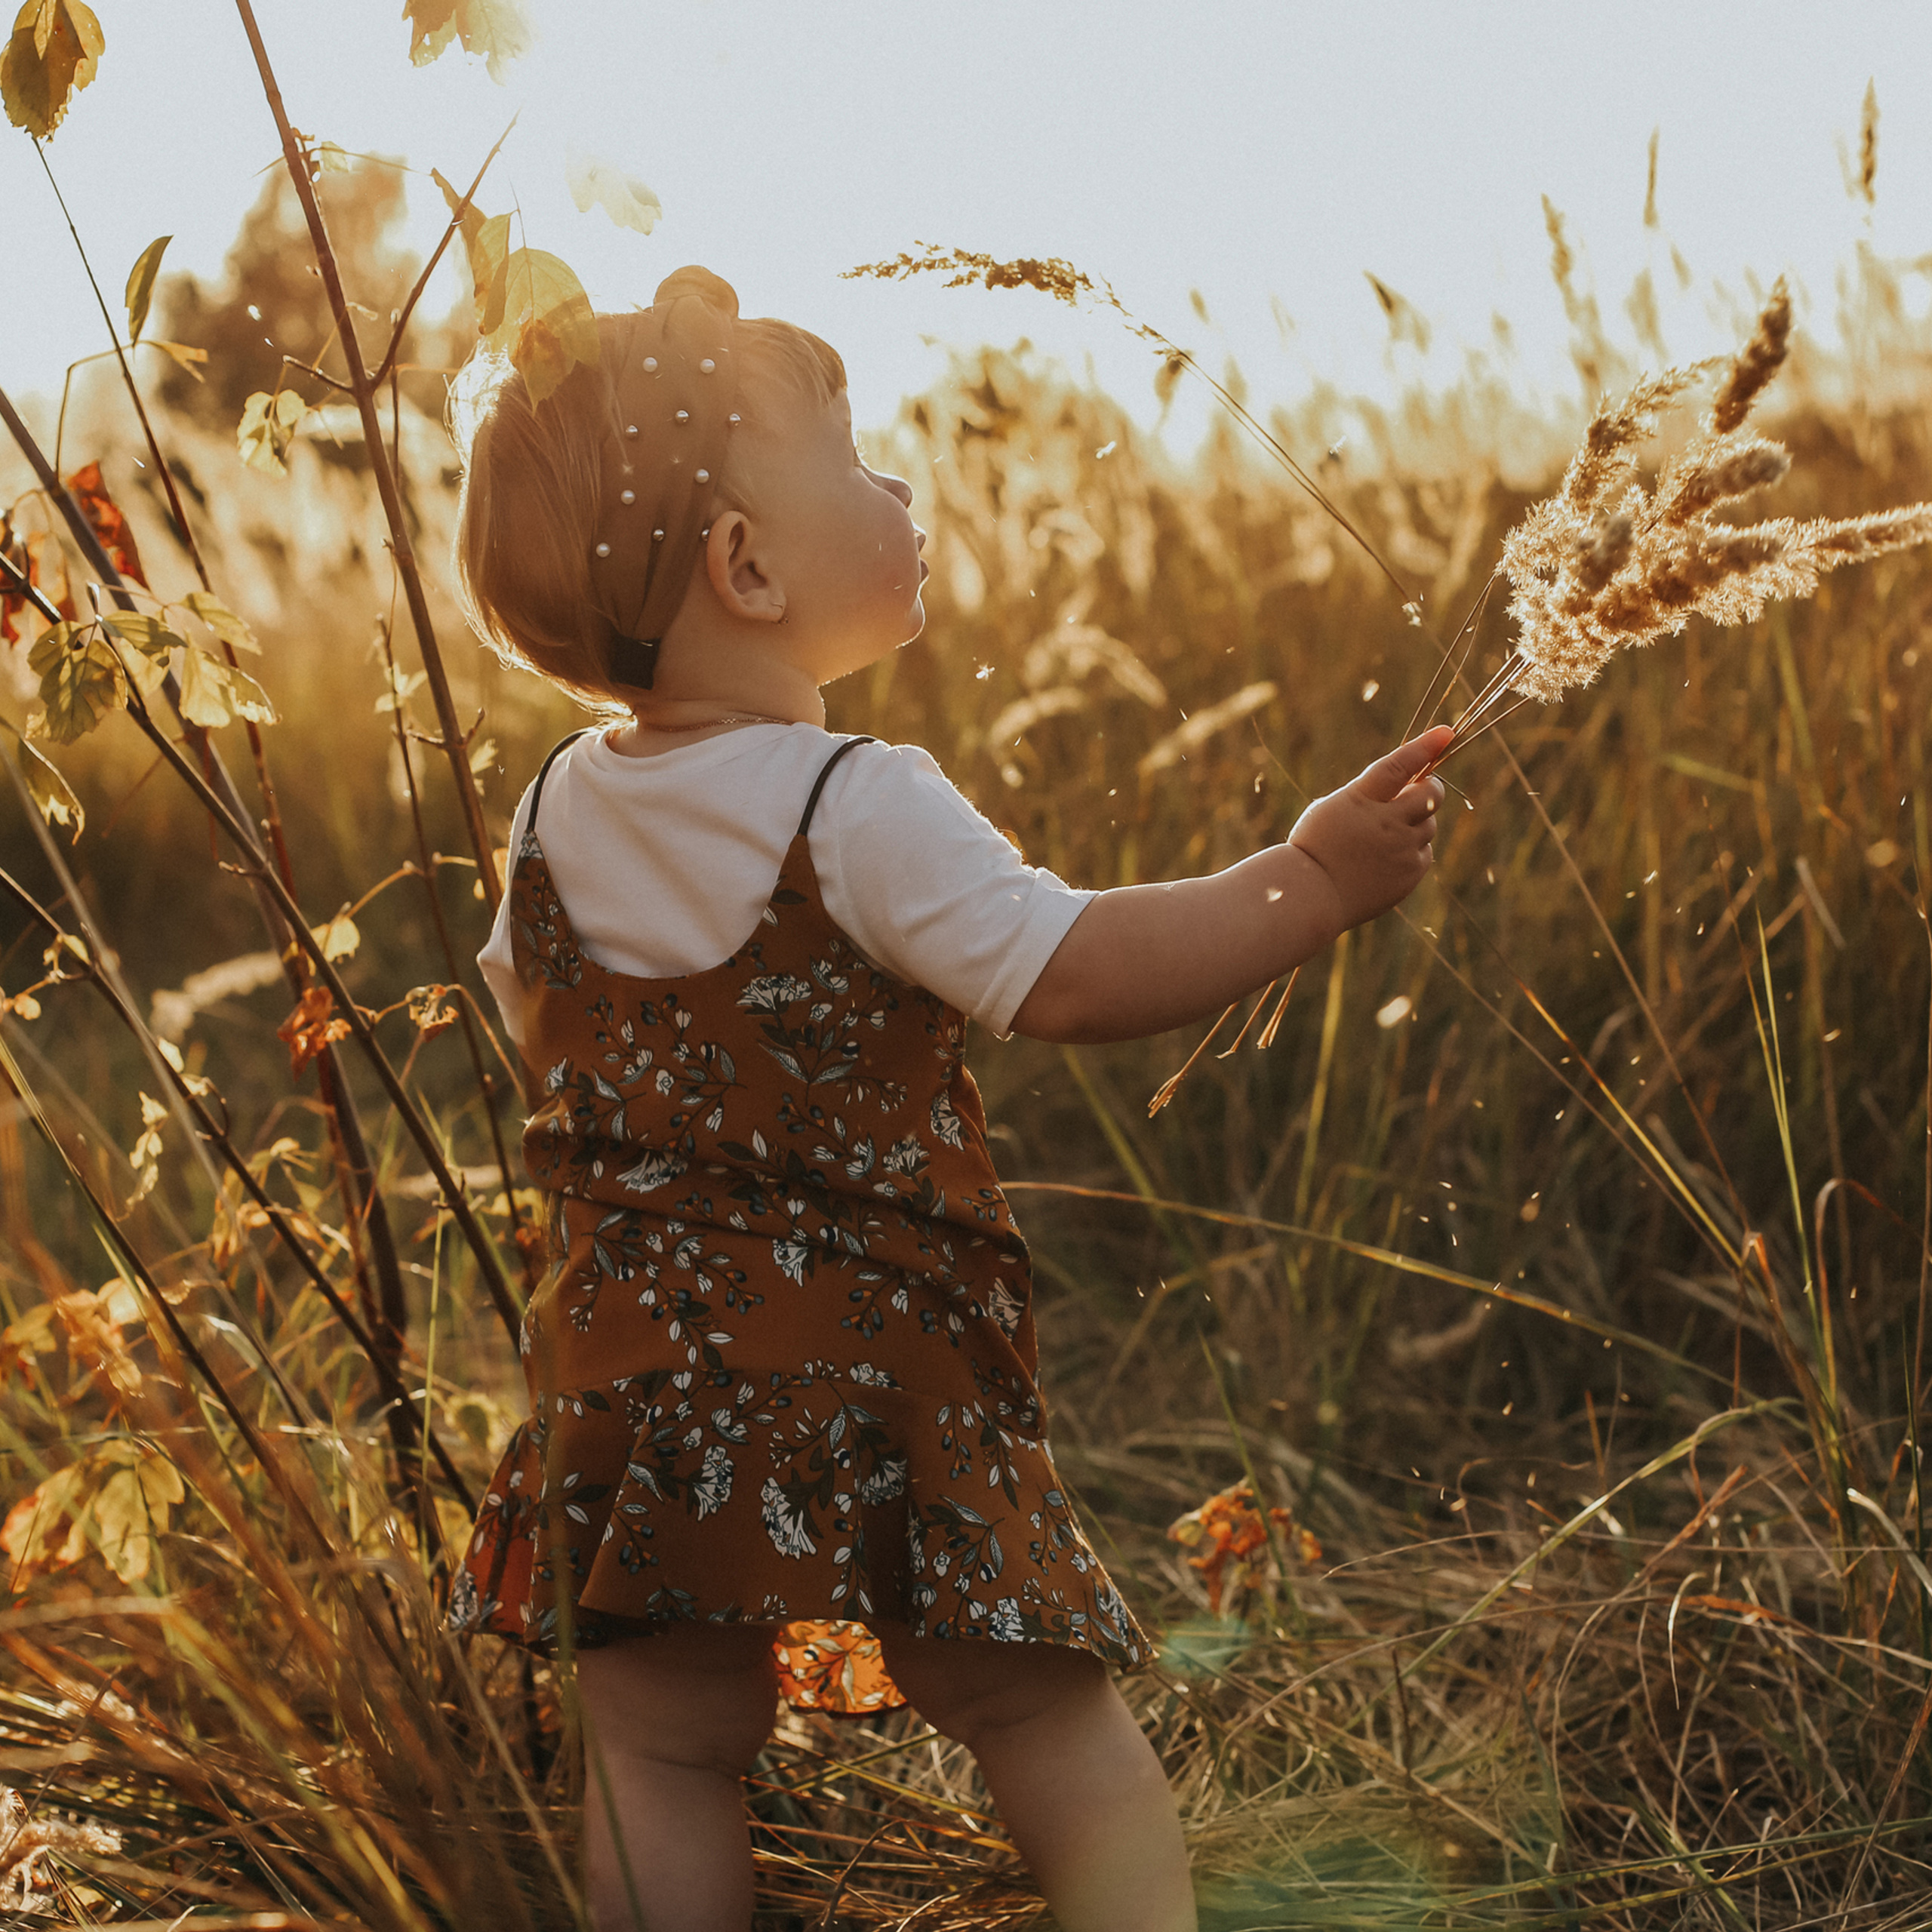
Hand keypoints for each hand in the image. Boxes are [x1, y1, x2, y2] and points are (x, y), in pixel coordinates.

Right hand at [1287, 725, 1451, 931]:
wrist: (1311, 896)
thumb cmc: (1315, 847)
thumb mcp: (1333, 808)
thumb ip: (1370, 796)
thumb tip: (1409, 790)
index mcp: (1360, 800)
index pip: (1398, 766)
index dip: (1423, 747)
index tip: (1446, 733)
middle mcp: (1386, 822)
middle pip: (1430, 794)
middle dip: (1431, 788)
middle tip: (1423, 789)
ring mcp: (1401, 849)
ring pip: (1429, 824)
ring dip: (1416, 823)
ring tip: (1385, 837)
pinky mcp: (1410, 873)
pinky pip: (1424, 853)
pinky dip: (1411, 852)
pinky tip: (1385, 861)